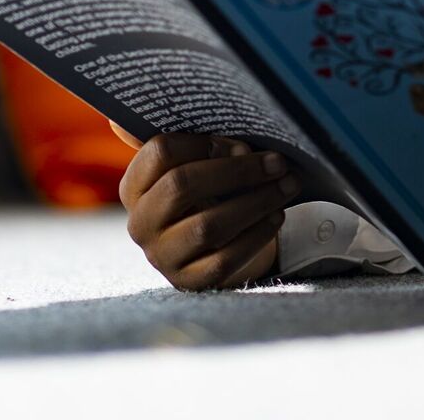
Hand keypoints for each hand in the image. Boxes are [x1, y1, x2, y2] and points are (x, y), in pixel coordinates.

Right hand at [117, 132, 301, 290]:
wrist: (214, 247)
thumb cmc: (209, 194)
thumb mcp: (200, 166)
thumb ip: (210, 148)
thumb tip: (241, 149)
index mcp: (136, 185)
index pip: (160, 151)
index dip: (204, 142)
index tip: (242, 144)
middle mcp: (141, 222)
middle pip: (181, 184)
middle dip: (237, 171)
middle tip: (277, 163)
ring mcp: (161, 255)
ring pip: (207, 225)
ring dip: (255, 202)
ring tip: (287, 187)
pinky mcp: (187, 281)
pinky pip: (223, 260)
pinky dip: (256, 235)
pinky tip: (277, 217)